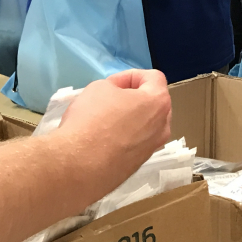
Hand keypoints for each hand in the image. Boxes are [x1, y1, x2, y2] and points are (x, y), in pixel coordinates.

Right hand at [57, 68, 172, 192]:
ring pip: (145, 125)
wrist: (79, 166)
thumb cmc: (91, 119)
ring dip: (128, 118)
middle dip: (133, 97)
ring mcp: (152, 148)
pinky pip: (134, 143)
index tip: (111, 84)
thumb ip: (114, 86)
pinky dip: (122, 138)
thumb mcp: (98, 88)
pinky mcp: (138, 165)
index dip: (130, 75)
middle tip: (108, 99)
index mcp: (159, 103)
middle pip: (152, 103)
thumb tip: (116, 96)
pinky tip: (102, 140)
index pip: (153, 78)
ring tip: (104, 120)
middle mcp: (163, 126)